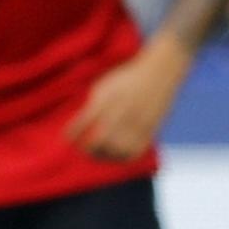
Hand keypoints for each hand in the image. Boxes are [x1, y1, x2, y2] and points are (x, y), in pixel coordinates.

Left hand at [67, 36, 188, 161]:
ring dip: (105, 156)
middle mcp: (123, 111)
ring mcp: (139, 122)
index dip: (73, 134)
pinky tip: (115, 155)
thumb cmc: (126, 79)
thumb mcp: (104, 87)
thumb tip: (79, 129)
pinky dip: (122, 157)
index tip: (68, 139)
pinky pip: (136, 150)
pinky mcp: (152, 129)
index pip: (85, 122)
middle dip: (89, 149)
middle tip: (83, 150)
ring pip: (118, 149)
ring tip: (97, 155)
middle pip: (101, 139)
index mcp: (109, 99)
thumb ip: (92, 106)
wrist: (160, 71)